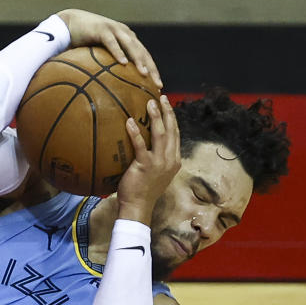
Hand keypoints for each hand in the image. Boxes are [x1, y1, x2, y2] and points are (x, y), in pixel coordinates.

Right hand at [56, 9, 161, 88]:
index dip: (153, 70)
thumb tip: (112, 89)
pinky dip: (118, 53)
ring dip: (139, 60)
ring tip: (144, 74)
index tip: (158, 86)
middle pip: (143, 52)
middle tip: (157, 84)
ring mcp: (115, 30)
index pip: (145, 56)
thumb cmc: (85, 42)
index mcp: (128, 40)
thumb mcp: (101, 55)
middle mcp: (125, 34)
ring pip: (131, 46)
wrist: (70, 23)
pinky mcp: (102, 30)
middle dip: (151, 68)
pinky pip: (112, 43)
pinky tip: (123, 63)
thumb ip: (109, 67)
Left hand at [117, 95, 180, 224]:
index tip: (167, 105)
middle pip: (171, 130)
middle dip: (167, 111)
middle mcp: (170, 160)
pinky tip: (129, 121)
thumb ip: (158, 159)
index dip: (172, 118)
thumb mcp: (157, 174)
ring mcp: (159, 163)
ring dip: (156, 116)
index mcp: (175, 160)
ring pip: (160, 134)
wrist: (138, 207)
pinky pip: (140, 145)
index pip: (176, 134)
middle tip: (161, 97)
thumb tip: (149, 145)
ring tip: (150, 103)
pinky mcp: (145, 166)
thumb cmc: (143, 191)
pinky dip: (136, 132)